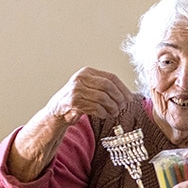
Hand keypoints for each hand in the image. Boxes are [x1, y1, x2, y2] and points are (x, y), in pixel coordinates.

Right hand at [11, 67, 135, 182]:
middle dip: (119, 98)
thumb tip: (129, 96)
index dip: (123, 89)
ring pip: (103, 97)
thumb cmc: (78, 100)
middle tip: (123, 106)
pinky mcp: (74, 102)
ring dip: (112, 107)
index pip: (111, 77)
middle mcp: (81, 78)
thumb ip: (106, 89)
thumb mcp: (91, 89)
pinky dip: (103, 113)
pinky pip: (95, 107)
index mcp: (88, 72)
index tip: (130, 99)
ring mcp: (76, 89)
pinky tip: (104, 115)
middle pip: (108, 86)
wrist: (57, 112)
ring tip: (114, 112)